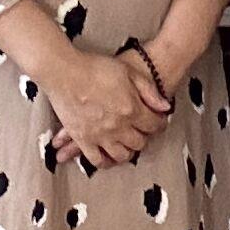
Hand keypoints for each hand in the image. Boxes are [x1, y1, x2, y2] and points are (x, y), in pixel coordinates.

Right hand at [34, 37, 162, 168]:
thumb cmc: (95, 67)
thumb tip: (165, 106)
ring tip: (126, 144)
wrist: (64, 71)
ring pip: (121, 155)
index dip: (159, 123)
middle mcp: (119, 127)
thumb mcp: (128, 71)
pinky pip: (97, 159)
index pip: (154, 125)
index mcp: (132, 109)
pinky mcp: (83, 139)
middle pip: (139, 142)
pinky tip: (107, 156)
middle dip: (144, 137)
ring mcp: (100, 136)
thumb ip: (149, 90)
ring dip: (128, 152)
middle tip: (141, 131)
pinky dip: (105, 162)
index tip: (158, 121)